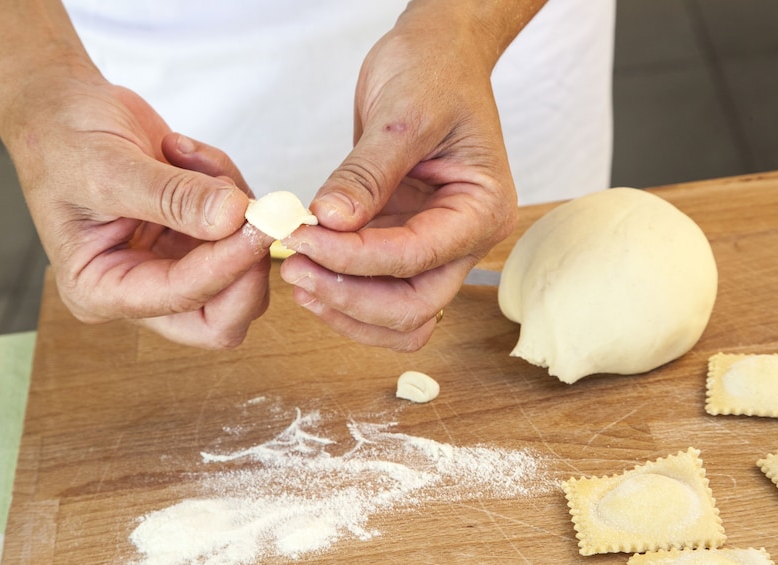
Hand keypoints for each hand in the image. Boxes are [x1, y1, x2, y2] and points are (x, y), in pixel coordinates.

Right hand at [9, 79, 271, 347]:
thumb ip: (172, 196)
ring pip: (242, 270)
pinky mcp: (195, 237)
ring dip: (235, 211)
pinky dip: (229, 187)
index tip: (256, 225)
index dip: (226, 266)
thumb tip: (233, 216)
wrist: (60, 108)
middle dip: (247, 267)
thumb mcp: (109, 166)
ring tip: (189, 157)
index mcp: (102, 289)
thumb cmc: (62, 140)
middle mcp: (140, 288)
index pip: (181, 300)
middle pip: (222, 317)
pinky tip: (188, 154)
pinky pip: (238, 227)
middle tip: (257, 213)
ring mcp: (172, 263)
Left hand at [280, 2, 529, 350]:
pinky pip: (375, 287)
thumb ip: (366, 174)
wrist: (437, 54)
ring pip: (394, 313)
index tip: (304, 239)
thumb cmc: (437, 72)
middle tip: (296, 269)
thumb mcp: (402, 116)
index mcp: (481, 210)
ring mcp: (432, 243)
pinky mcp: (401, 238)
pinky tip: (307, 269)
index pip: (416, 256)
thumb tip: (330, 220)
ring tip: (296, 275)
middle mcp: (462, 238)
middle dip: (350, 297)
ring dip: (345, 306)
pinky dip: (341, 290)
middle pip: (412, 307)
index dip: (355, 257)